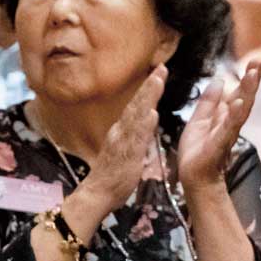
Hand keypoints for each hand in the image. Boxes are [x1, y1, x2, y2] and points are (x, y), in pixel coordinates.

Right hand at [73, 67, 164, 212]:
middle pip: (137, 103)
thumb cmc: (113, 176)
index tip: (159, 73)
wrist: (98, 193)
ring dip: (148, 97)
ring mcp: (122, 140)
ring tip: (158, 81)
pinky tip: (151, 113)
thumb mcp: (127, 151)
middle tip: (162, 67)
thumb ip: (136, 135)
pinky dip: (143, 124)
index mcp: (122, 131)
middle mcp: (121, 131)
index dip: (149, 89)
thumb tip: (148, 119)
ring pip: (136, 114)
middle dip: (150, 85)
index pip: (137, 106)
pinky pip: (136, 137)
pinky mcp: (126, 153)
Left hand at [179, 60, 260, 191]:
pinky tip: (238, 103)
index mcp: (224, 115)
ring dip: (248, 91)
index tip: (257, 58)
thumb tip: (218, 80)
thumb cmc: (197, 150)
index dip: (247, 76)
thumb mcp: (200, 119)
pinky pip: (228, 127)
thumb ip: (209, 102)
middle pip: (245, 96)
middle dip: (253, 78)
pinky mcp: (219, 143)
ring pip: (241, 109)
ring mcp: (227, 132)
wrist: (193, 175)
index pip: (239, 91)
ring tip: (253, 74)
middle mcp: (230, 122)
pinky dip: (234, 115)